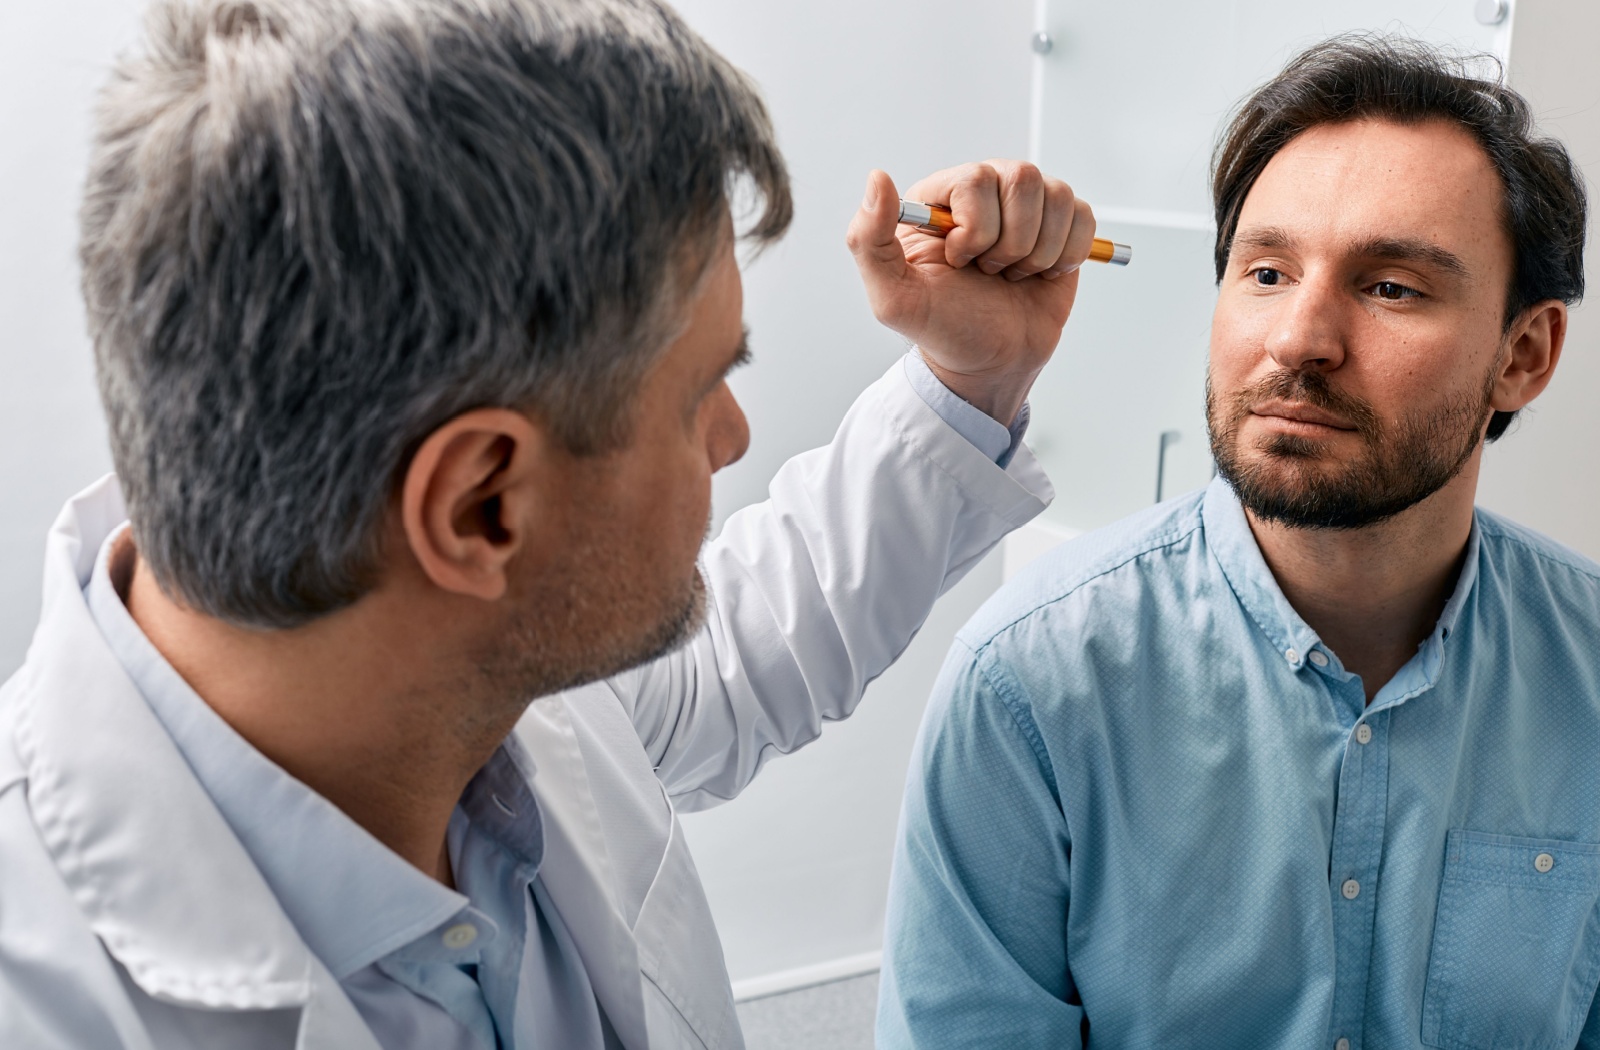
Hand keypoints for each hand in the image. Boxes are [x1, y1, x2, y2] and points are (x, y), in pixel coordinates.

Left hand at [846, 161, 1094, 425]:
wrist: (990, 363)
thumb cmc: (942, 329)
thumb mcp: (893, 297)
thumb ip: (868, 240)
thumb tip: (877, 178)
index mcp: (939, 197)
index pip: (975, 180)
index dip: (976, 229)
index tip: (960, 263)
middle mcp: (982, 189)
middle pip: (1022, 179)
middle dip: (1009, 244)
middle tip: (989, 273)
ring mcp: (1025, 204)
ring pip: (1056, 197)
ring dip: (1037, 253)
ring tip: (1012, 275)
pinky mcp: (1060, 223)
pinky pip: (1083, 216)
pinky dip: (1066, 255)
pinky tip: (1041, 274)